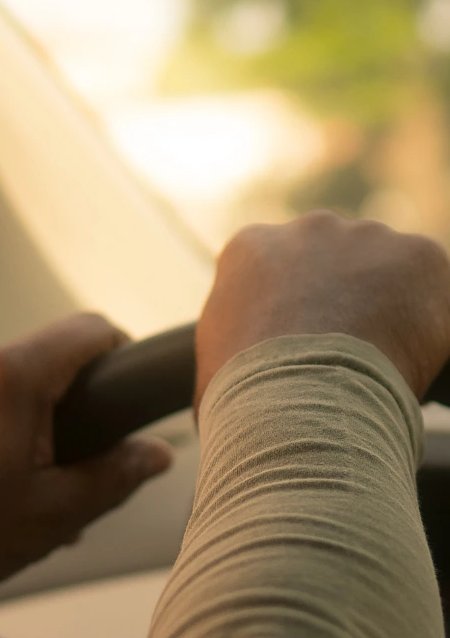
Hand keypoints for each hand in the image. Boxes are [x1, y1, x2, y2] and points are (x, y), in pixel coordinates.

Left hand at [0, 314, 172, 604]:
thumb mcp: (54, 513)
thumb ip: (114, 475)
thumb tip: (155, 453)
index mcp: (10, 377)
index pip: (89, 330)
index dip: (120, 357)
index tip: (126, 398)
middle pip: (47, 362)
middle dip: (72, 410)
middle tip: (76, 470)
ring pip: (8, 387)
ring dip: (31, 427)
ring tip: (29, 493)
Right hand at [197, 211, 449, 408]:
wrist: (295, 409)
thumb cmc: (242, 402)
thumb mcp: (209, 368)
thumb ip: (228, 346)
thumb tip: (229, 376)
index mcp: (250, 249)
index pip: (277, 269)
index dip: (291, 309)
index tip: (298, 344)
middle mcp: (307, 229)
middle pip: (334, 259)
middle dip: (341, 298)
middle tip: (342, 353)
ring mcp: (366, 237)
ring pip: (385, 269)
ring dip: (385, 306)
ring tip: (376, 362)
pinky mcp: (418, 256)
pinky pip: (430, 287)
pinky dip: (427, 321)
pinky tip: (406, 358)